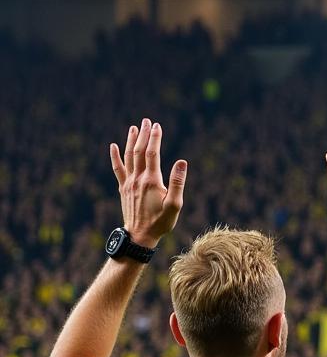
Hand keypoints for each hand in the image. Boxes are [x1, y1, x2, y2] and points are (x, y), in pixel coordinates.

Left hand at [110, 118, 187, 247]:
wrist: (140, 235)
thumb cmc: (161, 222)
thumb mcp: (175, 205)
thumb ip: (178, 182)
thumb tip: (181, 162)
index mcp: (152, 181)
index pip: (153, 153)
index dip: (155, 138)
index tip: (158, 126)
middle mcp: (138, 179)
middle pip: (140, 151)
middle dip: (144, 135)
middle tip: (147, 121)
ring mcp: (129, 183)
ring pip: (128, 157)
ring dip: (131, 141)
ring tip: (134, 127)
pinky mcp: (124, 188)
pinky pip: (118, 169)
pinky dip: (115, 156)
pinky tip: (114, 146)